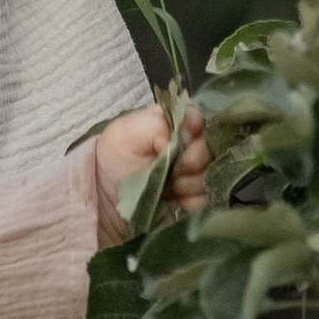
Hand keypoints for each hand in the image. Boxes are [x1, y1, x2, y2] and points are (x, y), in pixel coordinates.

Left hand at [91, 98, 209, 246]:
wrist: (108, 198)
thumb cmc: (116, 159)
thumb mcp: (125, 132)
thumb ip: (154, 124)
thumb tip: (180, 138)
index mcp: (174, 124)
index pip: (200, 117)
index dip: (194, 127)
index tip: (183, 137)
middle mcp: (190, 145)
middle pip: (209, 148)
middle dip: (190, 161)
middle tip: (171, 169)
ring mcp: (196, 172)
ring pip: (210, 175)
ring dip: (188, 183)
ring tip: (166, 187)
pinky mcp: (197, 197)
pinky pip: (207, 198)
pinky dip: (191, 201)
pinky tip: (175, 200)